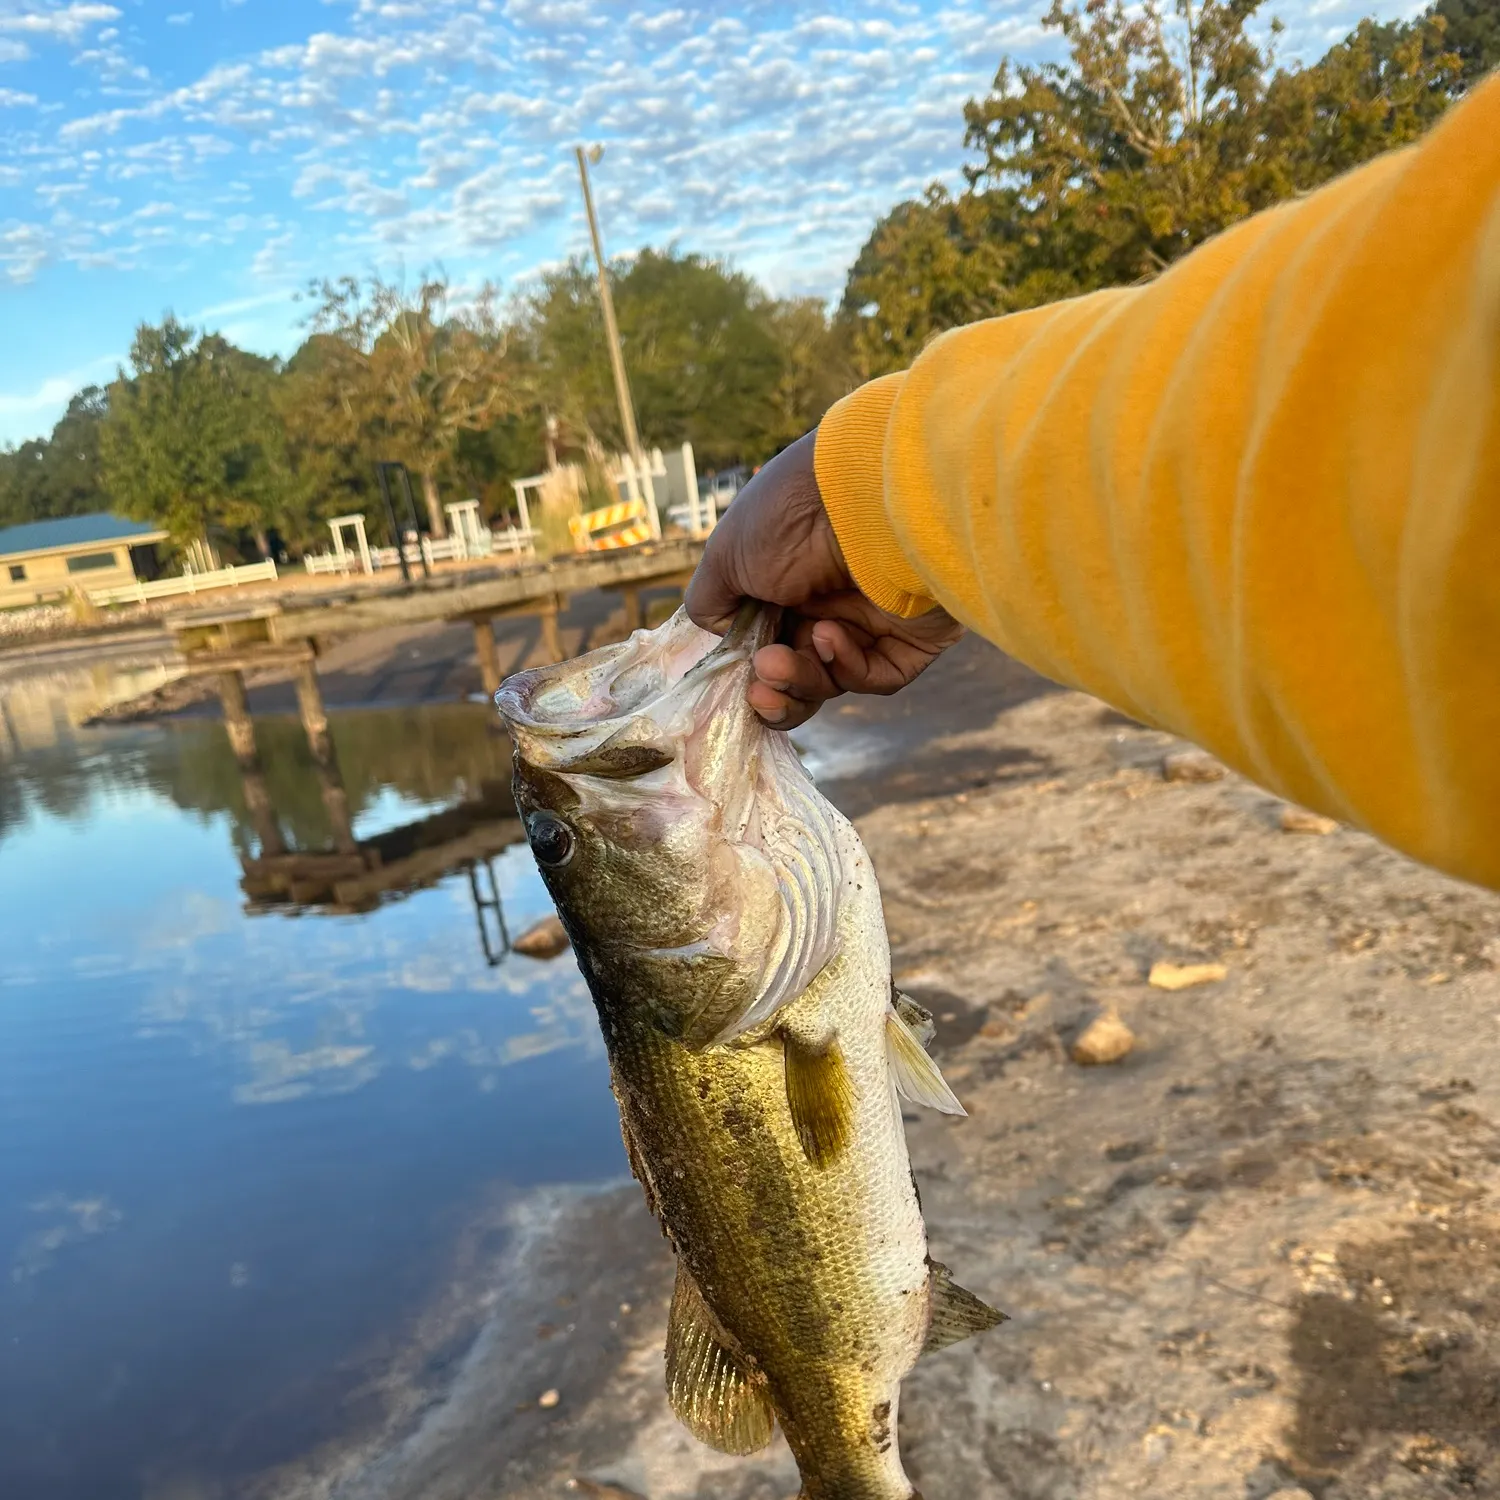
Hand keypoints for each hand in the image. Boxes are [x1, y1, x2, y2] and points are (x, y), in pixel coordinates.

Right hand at [685, 429, 962, 729]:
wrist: (862, 491)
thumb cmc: (787, 517)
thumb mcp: (725, 556)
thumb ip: (711, 604)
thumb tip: (720, 637)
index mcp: (787, 585)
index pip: (769, 646)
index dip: (752, 673)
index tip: (741, 682)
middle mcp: (830, 603)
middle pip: (800, 675)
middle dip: (777, 689)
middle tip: (759, 690)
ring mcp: (872, 621)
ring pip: (833, 681)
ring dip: (801, 681)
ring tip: (779, 662)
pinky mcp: (912, 636)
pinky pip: (877, 676)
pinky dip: (847, 667)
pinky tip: (830, 637)